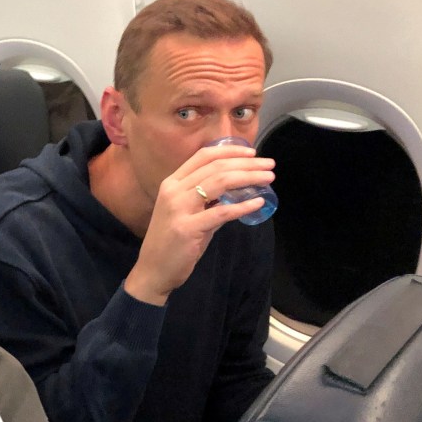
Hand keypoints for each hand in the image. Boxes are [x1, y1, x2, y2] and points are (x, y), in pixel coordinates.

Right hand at [125, 145, 274, 305]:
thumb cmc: (172, 243)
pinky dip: (243, 206)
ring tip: (268, 178)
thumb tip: (237, 193)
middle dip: (247, 163)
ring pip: (219, 182)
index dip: (230, 150)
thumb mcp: (188, 215)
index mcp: (172, 183)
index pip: (203, 156)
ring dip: (248, 177)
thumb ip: (209, 202)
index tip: (252, 152)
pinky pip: (221, 212)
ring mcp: (179, 208)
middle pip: (216, 167)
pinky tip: (258, 204)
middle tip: (269, 164)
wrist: (152, 271)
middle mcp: (173, 190)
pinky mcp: (187, 228)